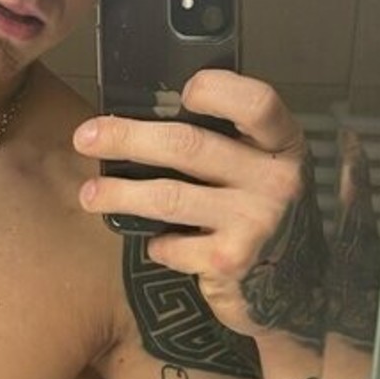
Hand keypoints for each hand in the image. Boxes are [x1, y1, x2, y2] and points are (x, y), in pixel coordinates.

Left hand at [75, 71, 325, 345]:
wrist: (294, 287)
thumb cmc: (262, 212)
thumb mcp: (262, 167)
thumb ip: (227, 141)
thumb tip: (145, 118)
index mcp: (282, 144)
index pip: (257, 103)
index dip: (217, 90)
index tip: (182, 92)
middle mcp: (275, 180)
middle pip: (189, 145)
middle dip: (127, 138)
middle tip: (85, 137)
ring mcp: (255, 222)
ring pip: (168, 196)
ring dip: (119, 194)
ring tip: (89, 194)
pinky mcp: (231, 261)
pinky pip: (172, 246)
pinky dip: (156, 245)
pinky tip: (155, 244)